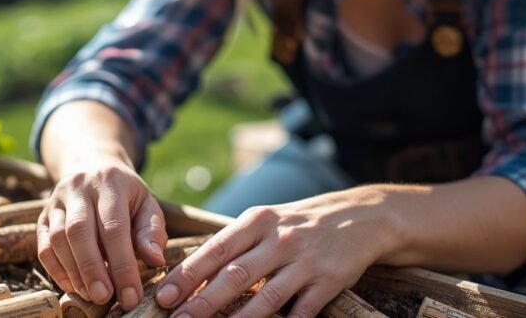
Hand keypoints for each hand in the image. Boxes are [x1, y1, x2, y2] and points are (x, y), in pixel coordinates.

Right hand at [37, 155, 167, 309]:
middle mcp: (79, 186)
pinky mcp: (42, 215)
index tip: (131, 295)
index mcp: (110, 181)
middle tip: (106, 298)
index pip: (114, 227)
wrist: (93, 166)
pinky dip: (57, 270)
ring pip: (59, 238)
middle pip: (80, 231)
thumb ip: (152, 231)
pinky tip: (73, 286)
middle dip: (93, 270)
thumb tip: (156, 260)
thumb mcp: (146, 204)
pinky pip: (44, 245)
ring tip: (92, 295)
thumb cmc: (126, 194)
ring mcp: (56, 199)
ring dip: (75, 272)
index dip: (122, 264)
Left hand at [154, 189, 394, 317]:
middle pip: (236, 274)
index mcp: (258, 221)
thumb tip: (191, 272)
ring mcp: (305, 261)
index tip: (166, 294)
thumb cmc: (298, 223)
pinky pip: (302, 311)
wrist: (359, 217)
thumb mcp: (266, 221)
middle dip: (203, 300)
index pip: (216, 248)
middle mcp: (280, 239)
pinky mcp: (328, 281)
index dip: (189, 273)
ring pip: (266, 297)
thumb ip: (234, 243)